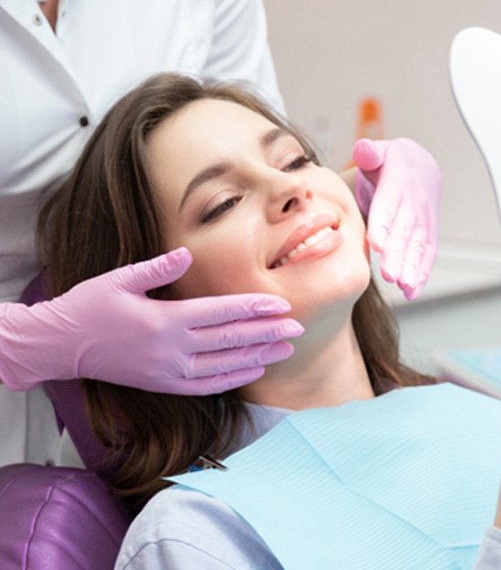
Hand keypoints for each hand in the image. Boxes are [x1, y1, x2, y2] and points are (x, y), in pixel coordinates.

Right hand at [0, 248, 302, 394]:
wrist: (61, 346)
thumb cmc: (89, 307)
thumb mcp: (119, 280)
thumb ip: (157, 268)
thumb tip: (186, 254)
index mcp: (164, 319)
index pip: (222, 312)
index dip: (255, 309)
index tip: (282, 306)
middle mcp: (172, 349)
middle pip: (231, 340)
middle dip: (268, 333)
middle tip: (298, 328)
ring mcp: (169, 372)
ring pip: (225, 366)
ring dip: (258, 357)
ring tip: (285, 349)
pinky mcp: (163, 385)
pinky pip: (206, 386)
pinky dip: (233, 379)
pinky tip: (253, 370)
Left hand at [352, 138, 441, 299]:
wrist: (420, 166)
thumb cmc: (391, 163)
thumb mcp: (380, 151)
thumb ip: (370, 152)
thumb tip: (363, 149)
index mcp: (399, 183)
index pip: (390, 204)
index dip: (385, 223)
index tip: (378, 243)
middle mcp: (414, 203)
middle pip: (406, 231)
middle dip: (398, 254)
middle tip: (389, 274)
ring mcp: (423, 220)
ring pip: (418, 245)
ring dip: (412, 267)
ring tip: (403, 286)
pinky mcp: (427, 233)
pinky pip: (427, 254)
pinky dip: (422, 273)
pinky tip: (412, 292)